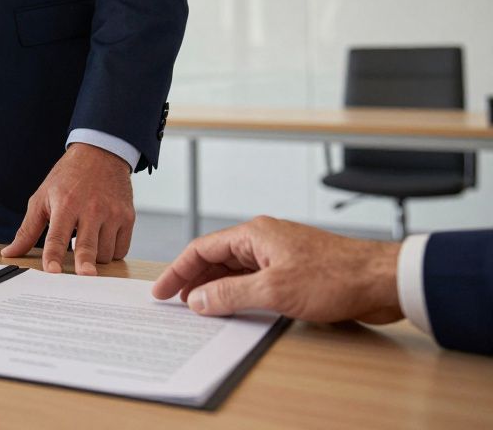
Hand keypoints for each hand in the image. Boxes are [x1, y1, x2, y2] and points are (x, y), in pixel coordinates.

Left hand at [1, 143, 134, 274]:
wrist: (100, 154)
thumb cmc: (67, 178)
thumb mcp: (42, 198)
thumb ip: (27, 229)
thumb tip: (9, 253)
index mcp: (66, 204)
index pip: (57, 237)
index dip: (53, 256)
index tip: (52, 271)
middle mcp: (91, 209)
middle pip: (87, 246)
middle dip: (85, 263)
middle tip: (85, 277)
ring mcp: (112, 213)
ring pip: (105, 253)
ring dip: (95, 259)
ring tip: (86, 244)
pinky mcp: (128, 217)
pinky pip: (121, 248)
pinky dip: (111, 252)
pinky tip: (102, 242)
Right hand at [151, 216, 402, 323]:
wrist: (382, 281)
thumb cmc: (337, 276)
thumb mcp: (274, 290)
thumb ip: (230, 294)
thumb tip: (198, 300)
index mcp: (255, 234)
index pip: (202, 249)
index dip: (178, 271)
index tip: (162, 291)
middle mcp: (265, 240)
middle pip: (216, 258)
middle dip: (194, 280)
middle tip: (175, 303)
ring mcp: (280, 255)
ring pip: (235, 270)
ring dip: (216, 288)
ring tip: (200, 309)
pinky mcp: (294, 272)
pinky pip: (254, 280)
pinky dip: (238, 293)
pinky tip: (235, 308)